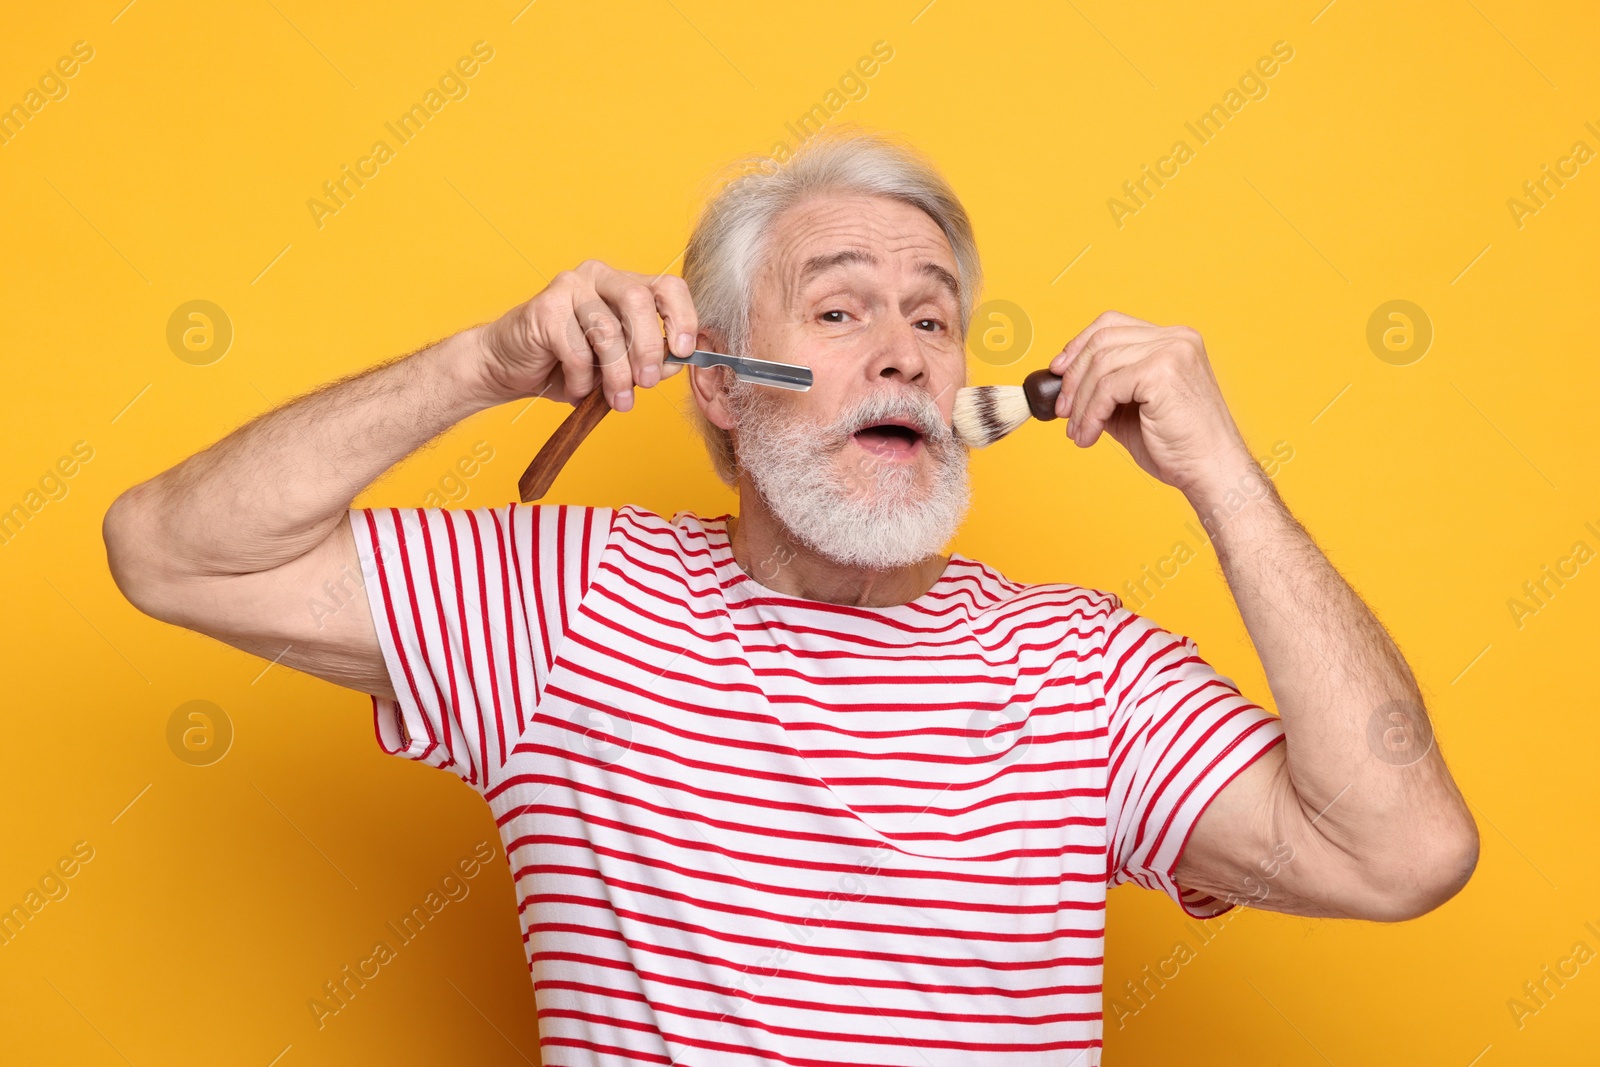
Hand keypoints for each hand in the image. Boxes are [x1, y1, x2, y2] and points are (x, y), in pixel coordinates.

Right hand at [478, 260, 697, 410]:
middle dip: (648, 348)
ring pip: (607, 331)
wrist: (508, 366)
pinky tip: (575, 389)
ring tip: (616, 399)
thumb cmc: (566, 363)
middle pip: (638, 301)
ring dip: (615, 375)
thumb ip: (650, 360)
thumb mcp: (619, 364)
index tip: (684, 350)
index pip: (667, 286)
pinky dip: (581, 380)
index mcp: (625, 284)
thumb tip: (676, 363)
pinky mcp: (545, 307)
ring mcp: (570, 286)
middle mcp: (600, 276)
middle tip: (648, 383)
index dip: (682, 316)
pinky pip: (576, 351)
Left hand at [1049, 310, 1253, 500]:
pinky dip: (1091, 413)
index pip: (1112, 324)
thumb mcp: (1133, 411)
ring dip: (1081, 404)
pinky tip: (1090, 435)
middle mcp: (1176, 338)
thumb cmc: (1179, 448)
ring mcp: (1171, 351)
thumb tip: (1066, 389)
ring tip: (1079, 432)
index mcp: (1174, 340)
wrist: (1212, 471)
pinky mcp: (1161, 371)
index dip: (1079, 345)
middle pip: (1102, 339)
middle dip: (1073, 377)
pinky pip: (1107, 387)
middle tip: (1062, 411)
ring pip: (1100, 365)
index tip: (1059, 371)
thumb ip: (1106, 391)